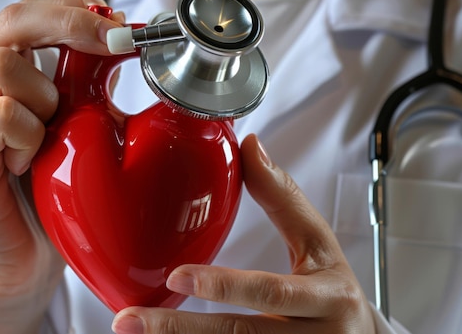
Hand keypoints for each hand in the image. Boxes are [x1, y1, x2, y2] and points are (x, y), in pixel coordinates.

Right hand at [0, 0, 123, 333]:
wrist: (25, 262)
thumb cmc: (55, 195)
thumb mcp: (84, 131)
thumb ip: (94, 90)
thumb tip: (131, 48)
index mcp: (9, 77)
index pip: (30, 13)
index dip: (74, 7)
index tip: (118, 22)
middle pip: (12, 20)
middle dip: (69, 22)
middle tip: (116, 42)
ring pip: (4, 65)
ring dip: (48, 93)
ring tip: (57, 131)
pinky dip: (29, 131)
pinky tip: (35, 160)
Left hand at [112, 134, 375, 333]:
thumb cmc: (332, 288)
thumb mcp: (319, 243)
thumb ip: (285, 197)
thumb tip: (250, 146)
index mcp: (326, 298)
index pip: (271, 292)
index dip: (225, 286)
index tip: (176, 277)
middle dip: (181, 329)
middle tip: (129, 320)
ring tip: (132, 330)